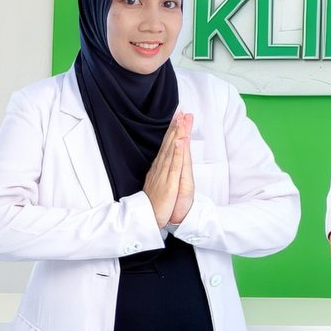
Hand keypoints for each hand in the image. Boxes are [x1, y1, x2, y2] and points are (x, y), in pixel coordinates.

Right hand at [144, 114, 191, 228]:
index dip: (172, 131)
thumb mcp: (158, 184)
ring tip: (182, 120)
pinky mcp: (169, 183)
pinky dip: (178, 152)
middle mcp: (161, 168)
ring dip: (177, 134)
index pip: (167, 146)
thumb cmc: (154, 204)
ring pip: (172, 150)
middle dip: (175, 127)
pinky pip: (174, 165)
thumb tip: (162, 162)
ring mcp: (164, 174)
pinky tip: (180, 140)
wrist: (148, 220)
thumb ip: (160, 172)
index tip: (177, 117)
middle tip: (181, 111)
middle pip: (169, 144)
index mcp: (159, 168)